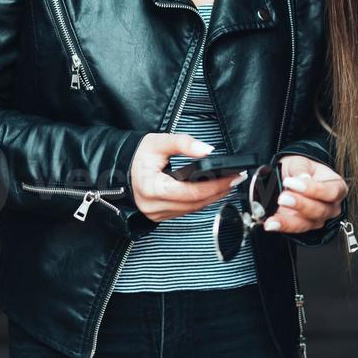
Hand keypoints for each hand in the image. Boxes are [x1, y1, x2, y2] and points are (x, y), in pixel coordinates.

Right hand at [129, 133, 244, 222]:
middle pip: (195, 203)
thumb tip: (207, 150)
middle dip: (218, 191)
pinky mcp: (161, 215)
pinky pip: (186, 210)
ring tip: (229, 183)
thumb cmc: (137, 156)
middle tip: (237, 178)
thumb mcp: (157, 142)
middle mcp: (153, 206)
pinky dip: (201, 201)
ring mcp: (157, 214)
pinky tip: (213, 191)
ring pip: (192, 209)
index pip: (190, 192)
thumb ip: (182, 143)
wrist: (120, 168)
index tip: (231, 175)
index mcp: (151, 188)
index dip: (214, 185)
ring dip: (212, 197)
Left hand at [262, 155, 347, 233]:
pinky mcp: (303, 225)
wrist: (290, 176)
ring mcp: (318, 218)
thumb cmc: (302, 169)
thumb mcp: (301, 162)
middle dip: (300, 205)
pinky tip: (271, 223)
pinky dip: (281, 226)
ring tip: (274, 217)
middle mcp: (330, 206)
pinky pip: (293, 228)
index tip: (293, 182)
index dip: (314, 190)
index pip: (331, 192)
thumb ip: (302, 169)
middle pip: (320, 210)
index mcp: (337, 187)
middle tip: (283, 197)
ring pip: (307, 223)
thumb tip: (303, 178)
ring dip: (288, 221)